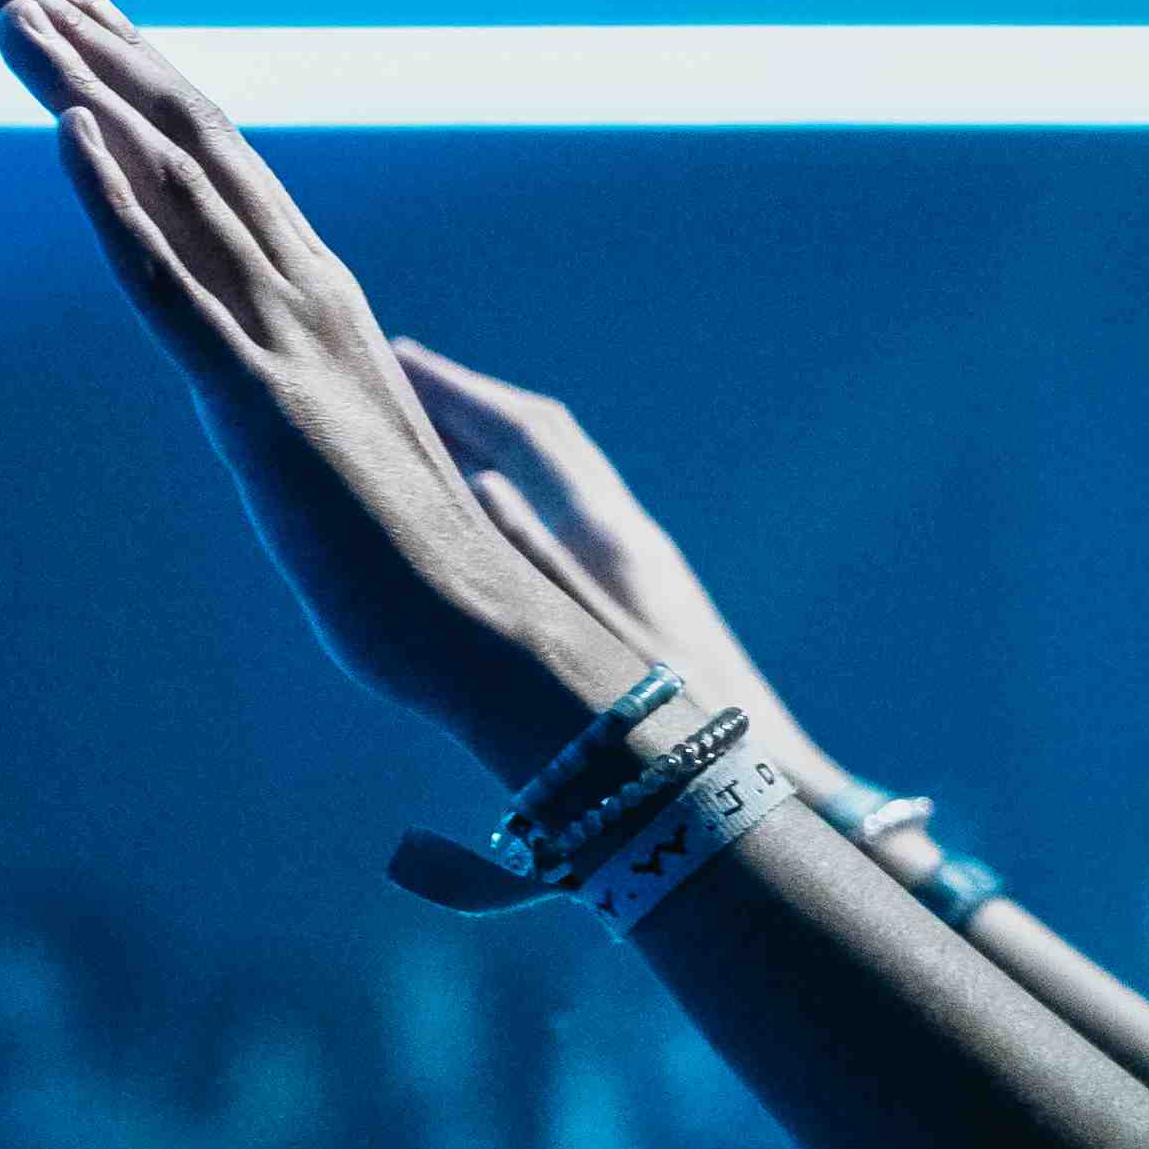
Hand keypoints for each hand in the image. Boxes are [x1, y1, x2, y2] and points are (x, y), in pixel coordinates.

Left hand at [0, 0, 625, 775]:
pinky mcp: (259, 404)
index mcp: (316, 297)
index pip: (208, 153)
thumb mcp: (332, 445)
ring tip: (6, 11)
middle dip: (81, 42)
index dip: (127, 66)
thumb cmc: (414, 563)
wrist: (480, 628)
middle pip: (178, 132)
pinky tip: (67, 132)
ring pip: (169, 181)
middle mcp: (302, 288)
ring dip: (83, 87)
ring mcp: (283, 338)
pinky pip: (171, 287)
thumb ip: (296, 389)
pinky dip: (117, 202)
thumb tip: (262, 383)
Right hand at [384, 335, 844, 800]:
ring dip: (490, 445)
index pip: (529, 434)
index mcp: (613, 538)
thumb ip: (530, 567)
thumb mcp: (583, 651)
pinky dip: (512, 493)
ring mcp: (639, 564)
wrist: (750, 788)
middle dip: (471, 405)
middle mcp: (630, 536)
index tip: (398, 360)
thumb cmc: (663, 741)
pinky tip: (481, 509)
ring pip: (555, 478)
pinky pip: (562, 516)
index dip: (461, 391)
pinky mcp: (643, 598)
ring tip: (424, 431)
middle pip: (544, 442)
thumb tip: (481, 483)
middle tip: (400, 377)